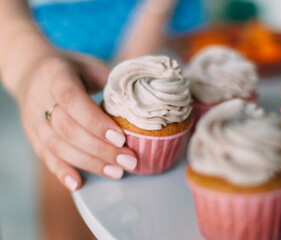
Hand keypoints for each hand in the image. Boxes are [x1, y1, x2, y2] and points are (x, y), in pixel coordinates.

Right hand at [16, 52, 136, 190]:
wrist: (34, 72)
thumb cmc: (73, 69)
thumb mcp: (93, 66)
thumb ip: (113, 83)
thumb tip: (141, 107)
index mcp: (56, 75)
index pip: (73, 101)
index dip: (96, 122)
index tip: (121, 139)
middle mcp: (39, 97)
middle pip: (68, 129)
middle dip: (101, 149)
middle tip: (129, 160)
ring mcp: (33, 119)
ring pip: (58, 147)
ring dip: (89, 163)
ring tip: (117, 172)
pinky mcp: (33, 136)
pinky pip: (46, 157)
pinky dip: (62, 172)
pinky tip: (78, 184)